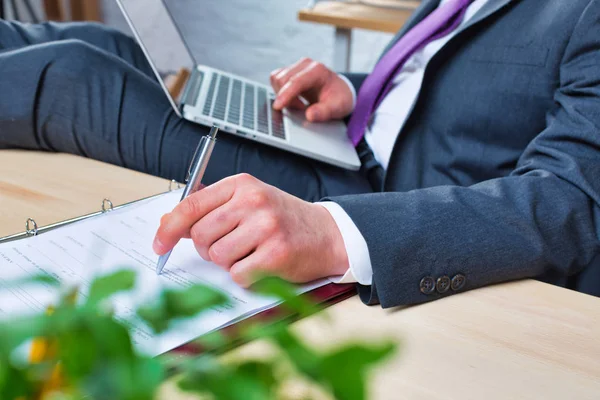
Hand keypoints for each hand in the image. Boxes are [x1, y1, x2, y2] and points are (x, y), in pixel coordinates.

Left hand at [153, 174, 349, 286]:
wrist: (326, 233)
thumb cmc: (283, 219)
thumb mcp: (248, 201)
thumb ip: (211, 208)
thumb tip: (168, 223)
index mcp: (242, 184)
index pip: (191, 205)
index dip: (169, 228)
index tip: (158, 244)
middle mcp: (253, 201)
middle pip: (202, 236)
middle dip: (209, 249)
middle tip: (230, 247)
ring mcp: (266, 227)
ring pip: (218, 257)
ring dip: (229, 263)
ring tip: (251, 253)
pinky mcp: (276, 254)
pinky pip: (238, 275)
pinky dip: (246, 276)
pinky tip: (262, 265)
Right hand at [270, 57, 353, 122]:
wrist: (339, 91)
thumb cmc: (339, 98)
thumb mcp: (338, 107)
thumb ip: (324, 112)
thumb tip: (310, 115)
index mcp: (318, 70)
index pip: (296, 81)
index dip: (285, 94)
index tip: (278, 106)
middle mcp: (306, 64)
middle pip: (282, 80)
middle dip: (286, 98)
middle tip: (301, 109)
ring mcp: (297, 66)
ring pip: (276, 79)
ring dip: (282, 95)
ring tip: (299, 104)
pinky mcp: (290, 71)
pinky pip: (275, 79)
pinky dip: (280, 92)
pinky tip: (293, 99)